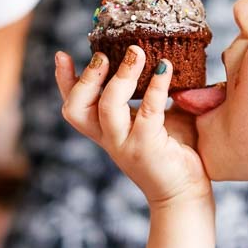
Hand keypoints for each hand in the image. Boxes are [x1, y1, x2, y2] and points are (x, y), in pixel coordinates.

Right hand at [56, 48, 210, 205]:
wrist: (186, 195)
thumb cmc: (175, 154)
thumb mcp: (157, 120)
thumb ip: (151, 96)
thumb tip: (162, 60)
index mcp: (106, 132)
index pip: (74, 106)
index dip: (64, 82)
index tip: (61, 55)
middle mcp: (110, 139)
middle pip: (77, 108)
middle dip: (86, 78)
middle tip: (103, 54)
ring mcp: (125, 145)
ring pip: (107, 107)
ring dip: (120, 76)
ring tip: (136, 52)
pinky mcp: (147, 148)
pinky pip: (148, 111)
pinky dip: (156, 86)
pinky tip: (166, 68)